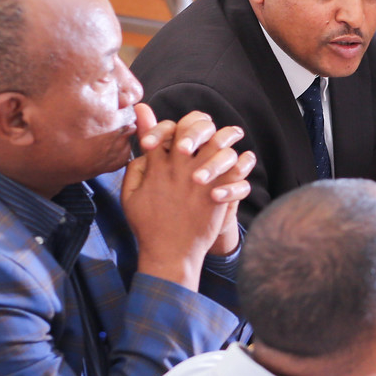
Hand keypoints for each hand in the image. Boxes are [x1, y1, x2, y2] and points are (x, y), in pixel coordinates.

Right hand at [124, 105, 254, 288]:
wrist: (170, 253)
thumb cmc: (148, 226)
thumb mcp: (130, 196)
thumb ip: (135, 169)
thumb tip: (142, 147)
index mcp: (157, 168)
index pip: (162, 132)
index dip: (168, 122)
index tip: (177, 122)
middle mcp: (179, 171)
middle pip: (192, 132)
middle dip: (200, 123)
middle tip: (209, 123)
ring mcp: (200, 182)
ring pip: (218, 147)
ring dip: (228, 137)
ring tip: (235, 133)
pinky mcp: (217, 196)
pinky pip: (237, 172)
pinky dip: (244, 163)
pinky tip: (246, 158)